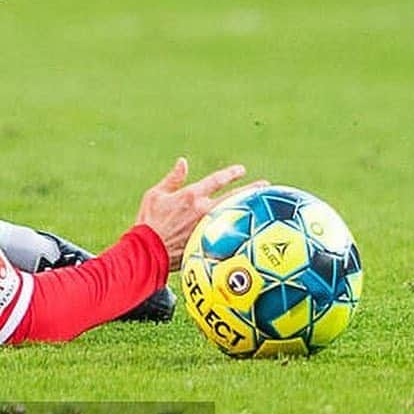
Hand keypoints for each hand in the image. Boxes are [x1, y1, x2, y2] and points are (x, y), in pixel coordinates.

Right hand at [136, 158, 267, 269]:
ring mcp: (208, 228)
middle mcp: (203, 210)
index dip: (230, 174)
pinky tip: (248, 229)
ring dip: (249, 208)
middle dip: (250, 190)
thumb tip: (183, 162)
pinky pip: (227, 233)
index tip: (241, 170)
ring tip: (261, 205)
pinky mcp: (207, 243)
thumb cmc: (148, 221)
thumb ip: (173, 178)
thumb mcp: (156, 194)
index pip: (216, 180)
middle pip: (233, 197)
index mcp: (191, 195)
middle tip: (265, 185)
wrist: (148, 250)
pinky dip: (239, 228)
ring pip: (234, 215)